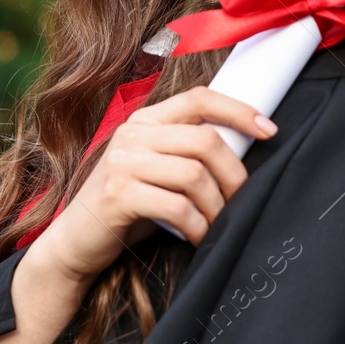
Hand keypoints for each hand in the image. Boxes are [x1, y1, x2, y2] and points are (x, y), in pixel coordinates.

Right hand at [34, 87, 278, 281]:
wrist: (74, 244)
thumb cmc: (126, 208)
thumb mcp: (154, 169)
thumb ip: (185, 152)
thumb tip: (244, 149)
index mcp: (145, 121)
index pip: (199, 98)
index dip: (239, 110)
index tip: (270, 130)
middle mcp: (132, 134)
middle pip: (205, 140)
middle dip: (234, 174)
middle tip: (242, 201)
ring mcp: (122, 163)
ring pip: (195, 175)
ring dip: (217, 206)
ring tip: (219, 224)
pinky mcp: (117, 194)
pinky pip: (177, 207)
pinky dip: (198, 227)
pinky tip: (201, 238)